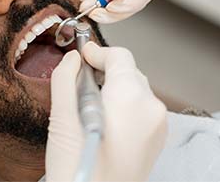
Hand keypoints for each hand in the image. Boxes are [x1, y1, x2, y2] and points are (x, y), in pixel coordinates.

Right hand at [46, 45, 166, 181]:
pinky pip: (140, 109)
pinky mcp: (154, 140)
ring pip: (135, 90)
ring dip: (112, 86)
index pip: (120, 57)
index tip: (81, 53)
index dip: (97, 51)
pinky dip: (122, 104)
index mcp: (131, 100)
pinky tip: (102, 118)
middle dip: (104, 69)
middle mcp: (151, 110)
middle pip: (129, 72)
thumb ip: (65, 81)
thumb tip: (71, 60)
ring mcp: (157, 127)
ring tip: (87, 102)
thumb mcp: (63, 121)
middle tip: (78, 77)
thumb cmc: (79, 171)